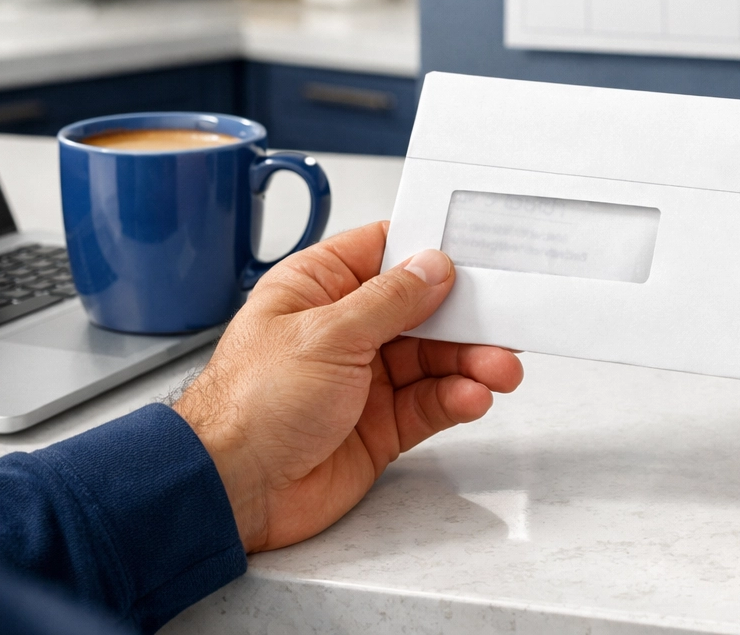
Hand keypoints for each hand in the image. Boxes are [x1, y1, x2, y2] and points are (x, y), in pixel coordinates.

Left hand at [173, 221, 522, 552]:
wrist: (234, 489)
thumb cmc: (250, 404)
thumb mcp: (327, 334)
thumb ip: (390, 300)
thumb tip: (433, 266)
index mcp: (318, 288)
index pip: (384, 252)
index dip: (430, 250)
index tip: (478, 250)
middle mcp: (344, 330)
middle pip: (421, 310)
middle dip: (466, 316)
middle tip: (506, 320)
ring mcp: (364, 379)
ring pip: (434, 359)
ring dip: (471, 361)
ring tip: (501, 369)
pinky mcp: (380, 425)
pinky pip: (430, 403)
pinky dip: (457, 398)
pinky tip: (473, 397)